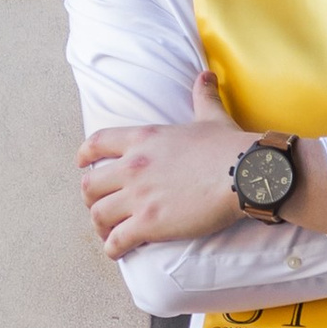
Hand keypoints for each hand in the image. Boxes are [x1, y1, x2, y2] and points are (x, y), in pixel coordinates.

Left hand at [79, 74, 250, 258]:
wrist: (245, 173)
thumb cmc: (230, 146)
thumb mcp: (211, 116)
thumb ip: (203, 96)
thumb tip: (206, 76)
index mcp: (143, 139)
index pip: (97, 144)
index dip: (84, 156)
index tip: (81, 165)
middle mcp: (133, 166)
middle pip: (90, 185)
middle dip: (90, 199)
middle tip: (100, 207)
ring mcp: (138, 196)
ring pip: (98, 215)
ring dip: (99, 226)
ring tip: (107, 233)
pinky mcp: (149, 223)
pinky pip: (116, 240)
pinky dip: (113, 248)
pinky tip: (118, 251)